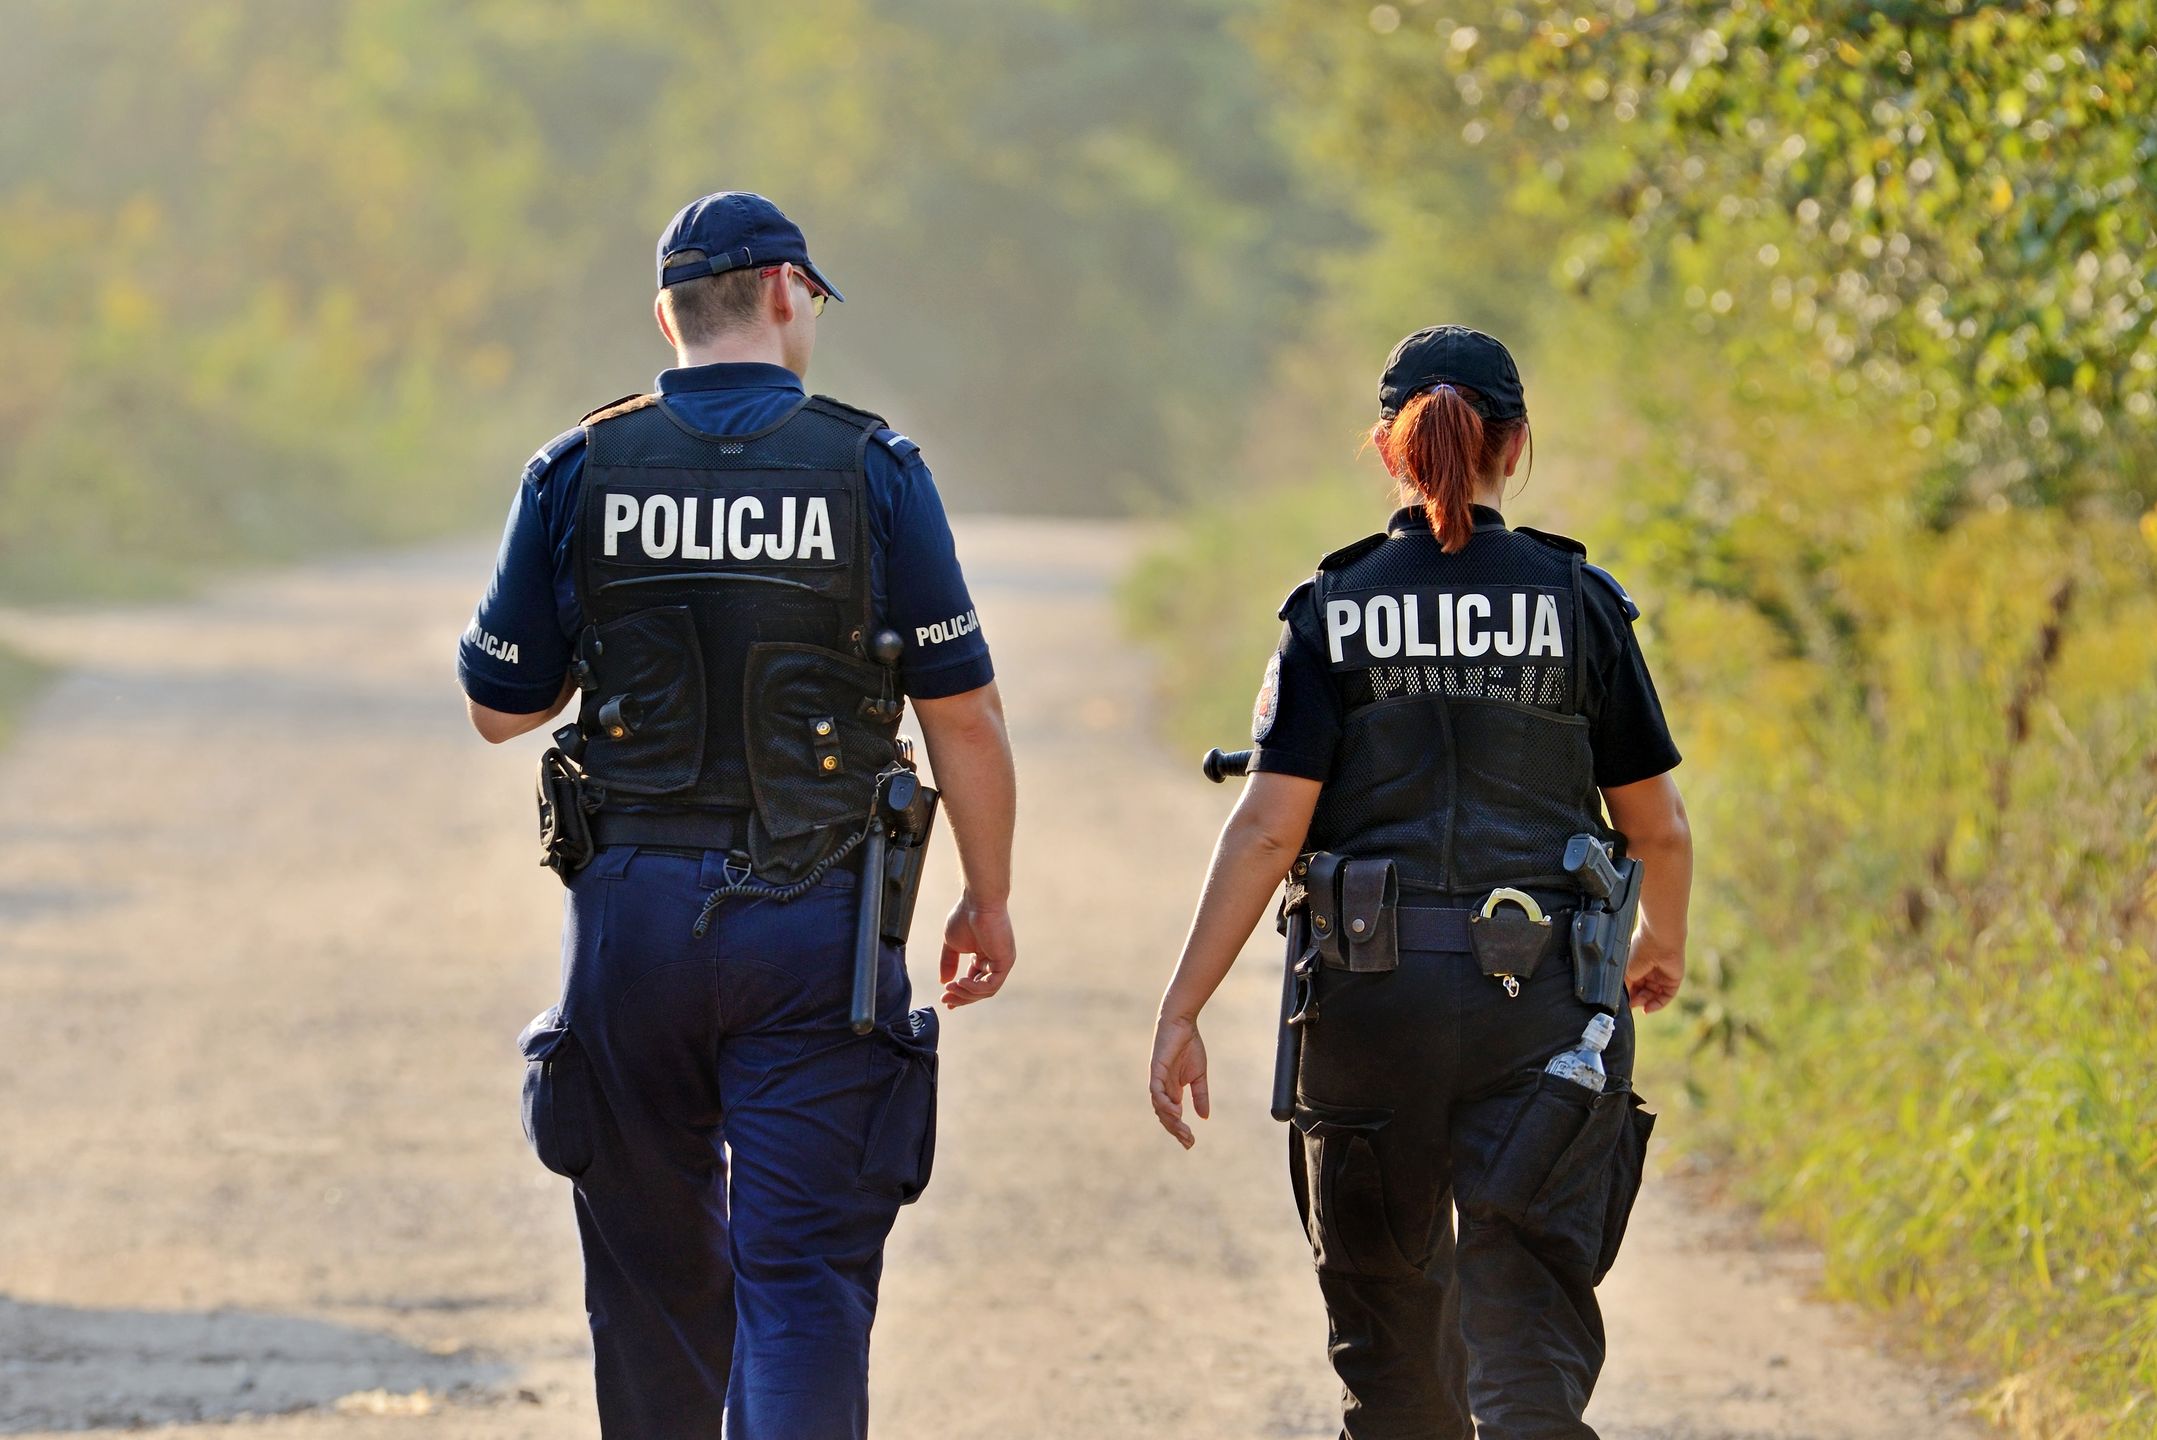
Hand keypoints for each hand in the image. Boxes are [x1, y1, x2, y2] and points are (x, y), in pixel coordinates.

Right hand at [939, 894, 1014, 1007]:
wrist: (977, 902)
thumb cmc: (964, 916)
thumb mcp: (952, 944)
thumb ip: (948, 962)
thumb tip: (943, 981)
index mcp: (983, 956)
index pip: (974, 982)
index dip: (960, 993)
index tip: (945, 1000)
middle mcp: (994, 961)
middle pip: (980, 990)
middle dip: (961, 997)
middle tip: (945, 1000)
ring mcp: (1001, 962)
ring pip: (986, 991)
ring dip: (965, 993)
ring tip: (950, 988)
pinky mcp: (1005, 961)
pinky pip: (991, 984)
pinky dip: (975, 988)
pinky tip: (961, 981)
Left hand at [1148, 1014, 1209, 1149]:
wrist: (1182, 1023)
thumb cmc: (1189, 1046)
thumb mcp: (1199, 1076)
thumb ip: (1200, 1096)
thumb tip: (1204, 1117)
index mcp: (1172, 1091)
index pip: (1172, 1117)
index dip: (1180, 1130)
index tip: (1191, 1143)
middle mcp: (1162, 1089)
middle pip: (1165, 1116)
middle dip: (1176, 1131)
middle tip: (1189, 1142)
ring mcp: (1158, 1080)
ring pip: (1159, 1107)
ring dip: (1171, 1120)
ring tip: (1183, 1130)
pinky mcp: (1156, 1071)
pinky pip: (1156, 1091)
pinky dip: (1164, 1103)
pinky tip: (1176, 1111)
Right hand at [1626, 929, 1684, 1013]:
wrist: (1657, 941)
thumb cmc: (1638, 952)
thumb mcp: (1625, 972)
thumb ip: (1624, 988)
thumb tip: (1622, 1003)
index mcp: (1636, 968)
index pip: (1632, 987)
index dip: (1627, 996)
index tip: (1621, 1004)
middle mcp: (1648, 973)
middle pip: (1642, 993)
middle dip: (1636, 1000)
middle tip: (1631, 1005)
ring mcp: (1661, 978)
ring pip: (1653, 996)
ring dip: (1646, 1003)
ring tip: (1640, 1006)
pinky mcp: (1673, 981)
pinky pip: (1666, 997)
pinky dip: (1657, 1004)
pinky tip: (1648, 1008)